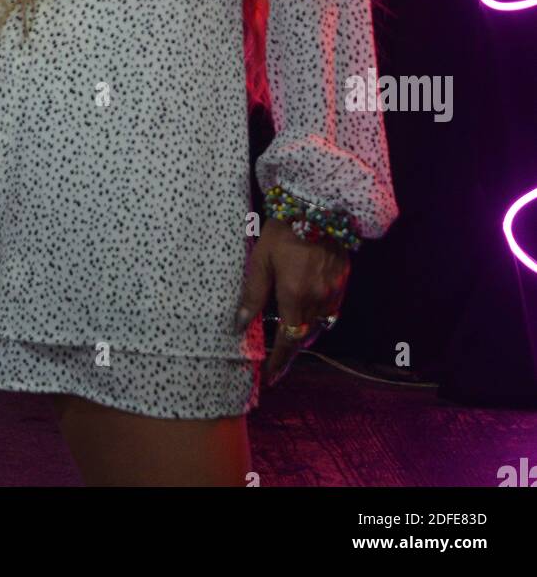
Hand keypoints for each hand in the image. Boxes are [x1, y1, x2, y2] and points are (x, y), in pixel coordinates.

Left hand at [236, 218, 349, 387]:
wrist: (319, 205)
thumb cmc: (284, 230)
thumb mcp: (261, 260)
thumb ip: (253, 294)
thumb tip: (240, 325)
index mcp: (294, 296)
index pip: (287, 341)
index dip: (278, 361)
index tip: (269, 377)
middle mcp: (317, 299)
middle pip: (304, 337)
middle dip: (289, 352)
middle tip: (276, 364)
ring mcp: (333, 291)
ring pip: (318, 326)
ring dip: (303, 336)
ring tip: (288, 341)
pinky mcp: (342, 281)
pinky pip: (330, 311)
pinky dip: (317, 319)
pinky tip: (306, 316)